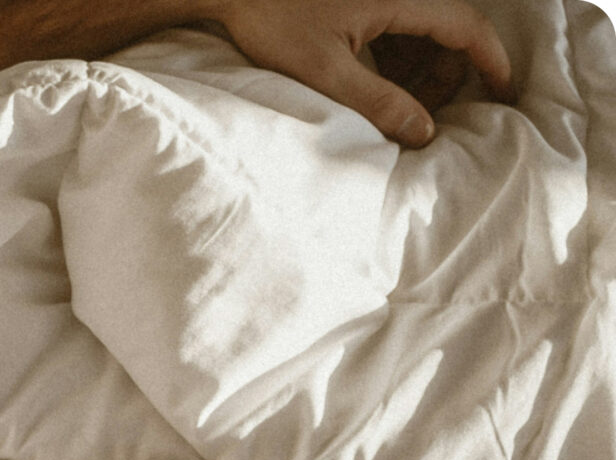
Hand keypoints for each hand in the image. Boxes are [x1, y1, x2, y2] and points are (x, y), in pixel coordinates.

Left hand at [211, 0, 514, 146]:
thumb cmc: (270, 21)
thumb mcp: (322, 71)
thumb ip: (376, 102)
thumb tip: (424, 132)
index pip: (468, 28)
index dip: (491, 63)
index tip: (504, 96)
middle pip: (449, 32)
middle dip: (447, 77)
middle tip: (426, 120)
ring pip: (424, 33)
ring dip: (421, 71)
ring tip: (398, 111)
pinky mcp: (364, 2)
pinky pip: (398, 29)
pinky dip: (398, 59)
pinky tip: (377, 89)